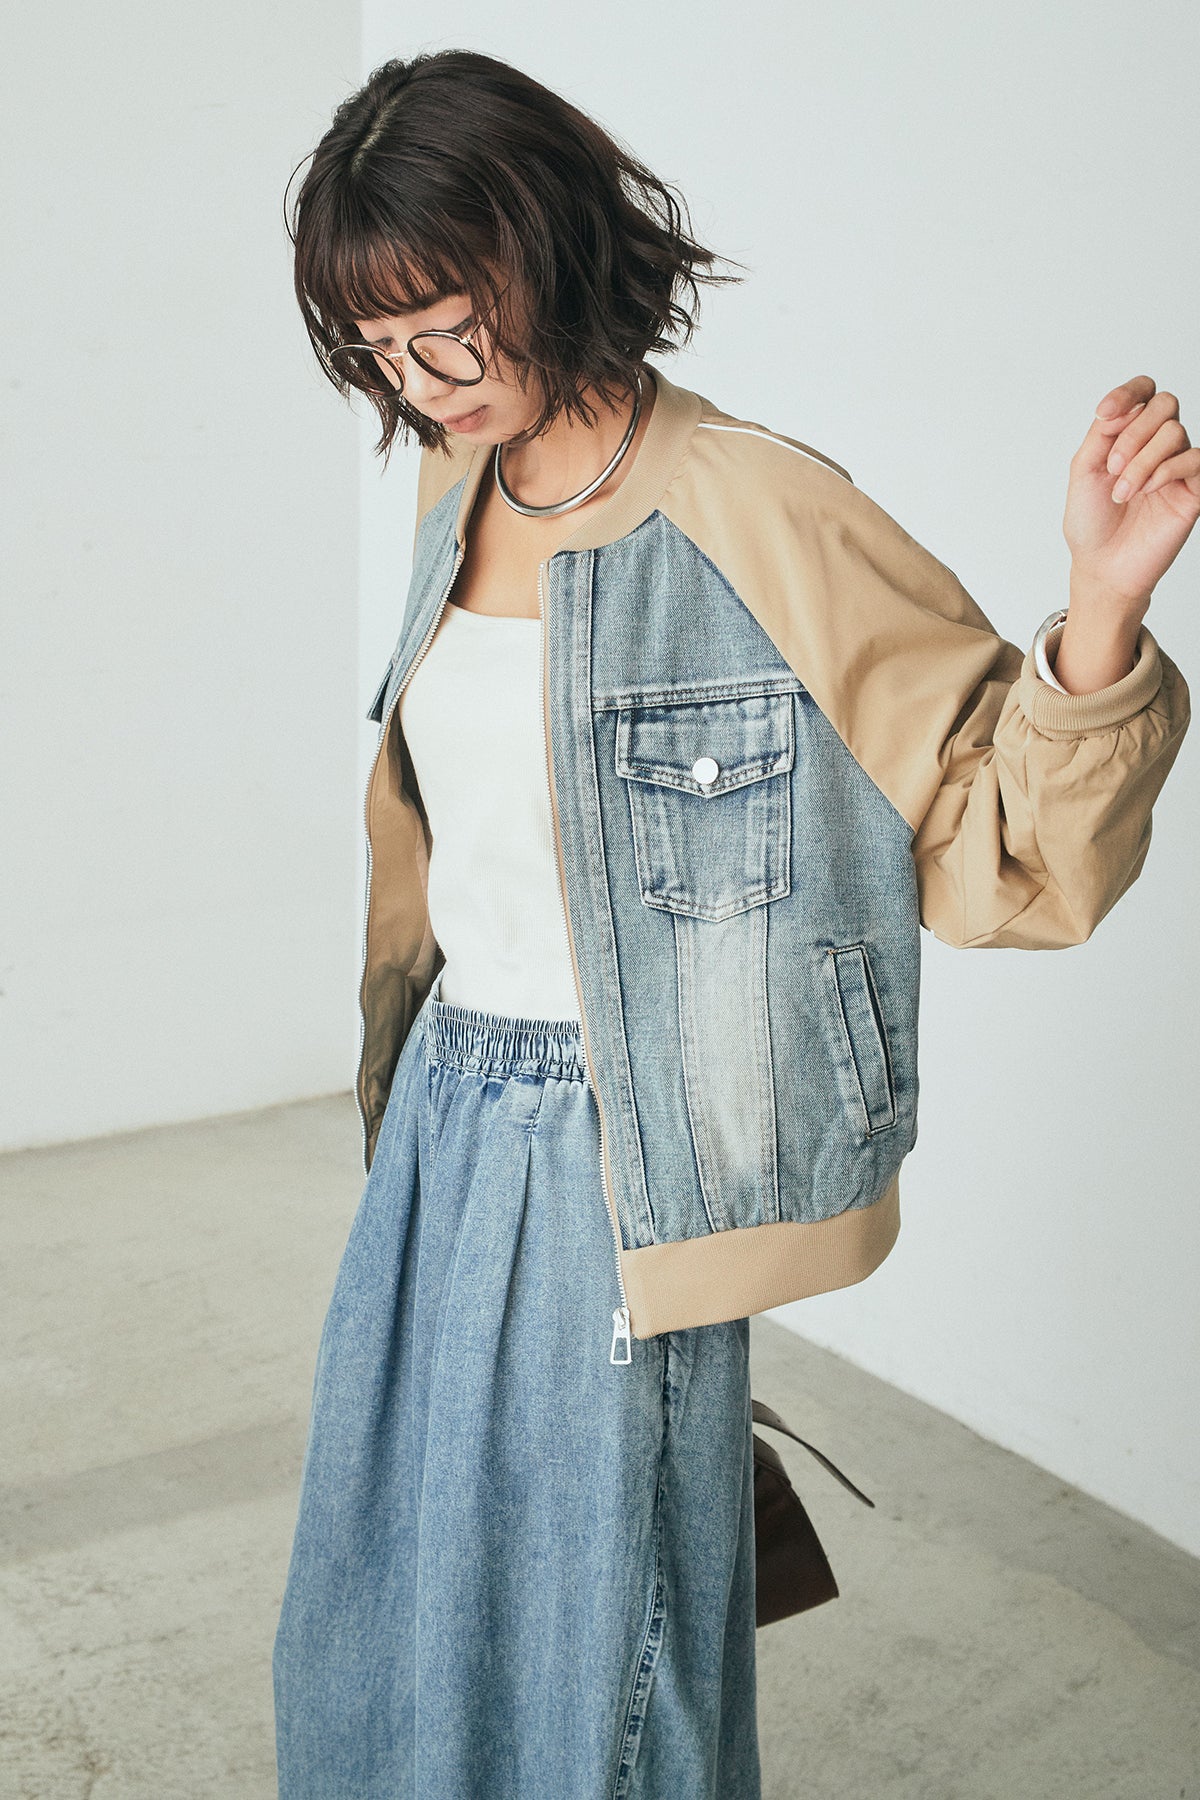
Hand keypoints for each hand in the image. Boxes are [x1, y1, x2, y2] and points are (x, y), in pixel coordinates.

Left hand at [1064, 376, 1199, 617]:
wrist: (1102, 567)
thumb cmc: (1091, 523)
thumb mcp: (1083, 471)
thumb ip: (1102, 434)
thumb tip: (1122, 408)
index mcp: (1129, 435)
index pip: (1143, 392)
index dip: (1127, 393)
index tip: (1103, 415)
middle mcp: (1156, 446)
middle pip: (1163, 404)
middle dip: (1133, 431)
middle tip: (1112, 466)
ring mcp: (1177, 466)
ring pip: (1174, 432)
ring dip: (1142, 460)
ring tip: (1123, 492)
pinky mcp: (1194, 489)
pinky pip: (1194, 459)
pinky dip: (1165, 470)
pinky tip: (1146, 491)